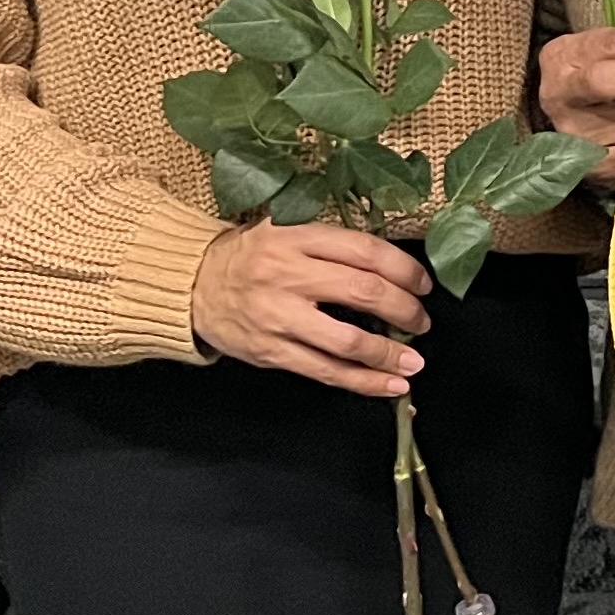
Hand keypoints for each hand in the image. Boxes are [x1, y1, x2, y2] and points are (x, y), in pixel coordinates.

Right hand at [192, 220, 434, 395]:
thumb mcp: (285, 229)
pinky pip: (325, 371)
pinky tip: (387, 385)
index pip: (365, 251)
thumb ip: (332, 245)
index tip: (422, 284)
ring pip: (346, 340)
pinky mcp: (270, 351)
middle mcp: (288, 274)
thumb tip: (393, 269)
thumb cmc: (251, 256)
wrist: (193, 284)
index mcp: (296, 237)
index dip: (404, 269)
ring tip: (413, 360)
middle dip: (404, 310)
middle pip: (362, 293)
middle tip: (421, 321)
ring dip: (388, 354)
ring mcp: (278, 316)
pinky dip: (362, 381)